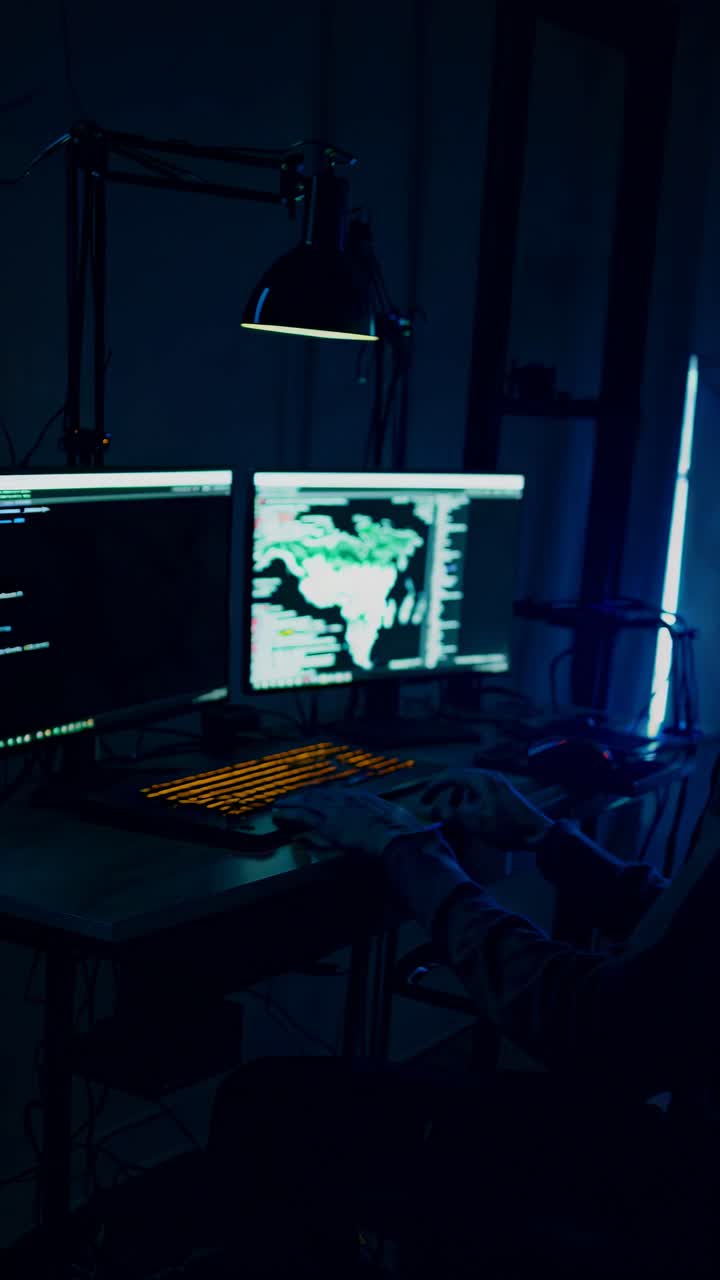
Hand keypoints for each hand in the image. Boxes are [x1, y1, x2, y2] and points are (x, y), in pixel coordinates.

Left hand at [273, 785, 436, 856]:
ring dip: (292, 804)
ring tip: (279, 806)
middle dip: (304, 797)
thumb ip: (394, 819)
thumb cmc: (405, 833)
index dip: (325, 796)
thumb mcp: (400, 821)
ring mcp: (337, 810)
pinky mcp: (327, 824)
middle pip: (321, 795)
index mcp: (365, 799)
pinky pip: (302, 816)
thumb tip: (400, 819)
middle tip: (290, 799)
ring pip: (308, 803)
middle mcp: (348, 800)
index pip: (339, 794)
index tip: (316, 797)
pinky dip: (289, 815)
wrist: (398, 838)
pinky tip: (279, 815)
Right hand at [419, 769, 551, 848]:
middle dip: (443, 791)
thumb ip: (451, 814)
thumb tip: (432, 810)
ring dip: (456, 796)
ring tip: (452, 812)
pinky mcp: (503, 792)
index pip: (449, 776)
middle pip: (458, 778)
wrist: (538, 833)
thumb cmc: (505, 827)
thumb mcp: (474, 822)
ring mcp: (497, 783)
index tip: (422, 801)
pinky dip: (469, 799)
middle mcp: (488, 776)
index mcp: (480, 779)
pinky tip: (471, 814)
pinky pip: (479, 790)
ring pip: (469, 785)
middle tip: (432, 804)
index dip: (432, 788)